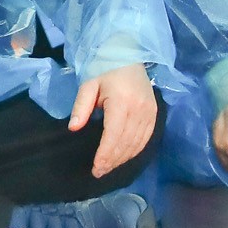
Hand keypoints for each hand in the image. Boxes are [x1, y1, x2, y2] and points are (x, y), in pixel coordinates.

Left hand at [69, 63, 157, 178]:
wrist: (128, 55)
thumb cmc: (105, 70)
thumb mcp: (88, 85)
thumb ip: (81, 107)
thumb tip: (73, 128)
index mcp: (121, 101)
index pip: (114, 135)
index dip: (105, 154)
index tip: (96, 168)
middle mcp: (139, 109)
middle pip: (126, 143)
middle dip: (112, 160)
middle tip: (99, 172)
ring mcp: (150, 112)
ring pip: (137, 144)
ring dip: (123, 158)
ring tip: (109, 167)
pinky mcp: (154, 114)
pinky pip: (146, 139)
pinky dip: (135, 151)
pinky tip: (123, 157)